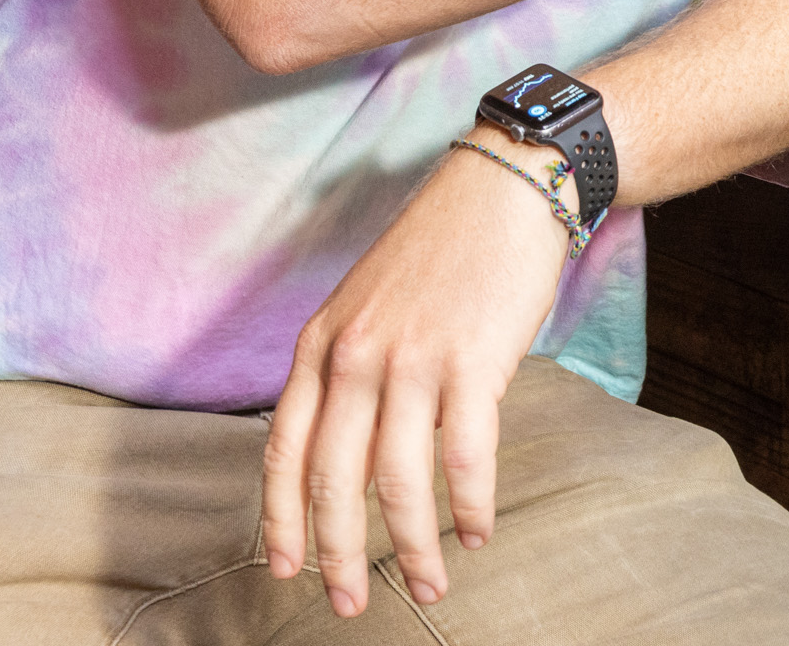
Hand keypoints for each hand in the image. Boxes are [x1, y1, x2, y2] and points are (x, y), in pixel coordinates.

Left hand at [261, 133, 575, 616]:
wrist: (507, 185)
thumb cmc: (443, 246)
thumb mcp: (366, 301)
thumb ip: (346, 367)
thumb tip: (345, 446)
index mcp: (320, 344)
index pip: (283, 453)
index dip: (282, 521)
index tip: (286, 570)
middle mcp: (355, 358)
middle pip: (334, 482)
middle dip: (340, 555)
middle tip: (350, 602)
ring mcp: (413, 361)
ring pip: (400, 482)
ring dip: (414, 547)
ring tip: (429, 585)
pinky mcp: (473, 362)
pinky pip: (465, 457)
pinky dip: (469, 505)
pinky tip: (477, 531)